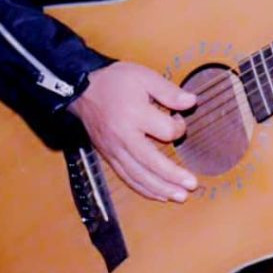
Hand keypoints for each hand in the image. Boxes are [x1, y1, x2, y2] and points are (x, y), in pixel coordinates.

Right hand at [67, 61, 197, 201]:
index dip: (179, 127)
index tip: (178, 119)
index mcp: (135, 115)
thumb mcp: (144, 77)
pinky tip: (158, 195)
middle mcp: (123, 137)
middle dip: (173, 176)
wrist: (81, 90)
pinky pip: (126, 177)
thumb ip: (169, 91)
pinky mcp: (108, 157)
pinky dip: (143, 189)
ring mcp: (114, 150)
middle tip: (192, 185)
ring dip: (160, 188)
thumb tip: (191, 102)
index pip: (166, 131)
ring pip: (138, 176)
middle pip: (151, 163)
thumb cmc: (115, 81)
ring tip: (180, 196)